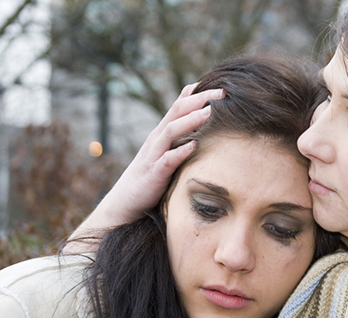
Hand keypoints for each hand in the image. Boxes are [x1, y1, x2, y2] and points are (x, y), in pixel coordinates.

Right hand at [66, 84, 224, 251]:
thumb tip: (202, 128)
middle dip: (199, 99)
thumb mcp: (166, 153)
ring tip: (209, 112)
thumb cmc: (151, 177)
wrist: (125, 202)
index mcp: (162, 133)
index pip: (180, 105)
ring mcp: (154, 155)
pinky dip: (180, 151)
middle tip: (222, 92)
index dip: (198, 93)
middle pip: (177, 111)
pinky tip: (194, 145)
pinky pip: (167, 160)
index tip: (219, 85)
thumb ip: (180, 139)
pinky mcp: (153, 174)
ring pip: (171, 131)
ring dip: (190, 120)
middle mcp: (157, 139)